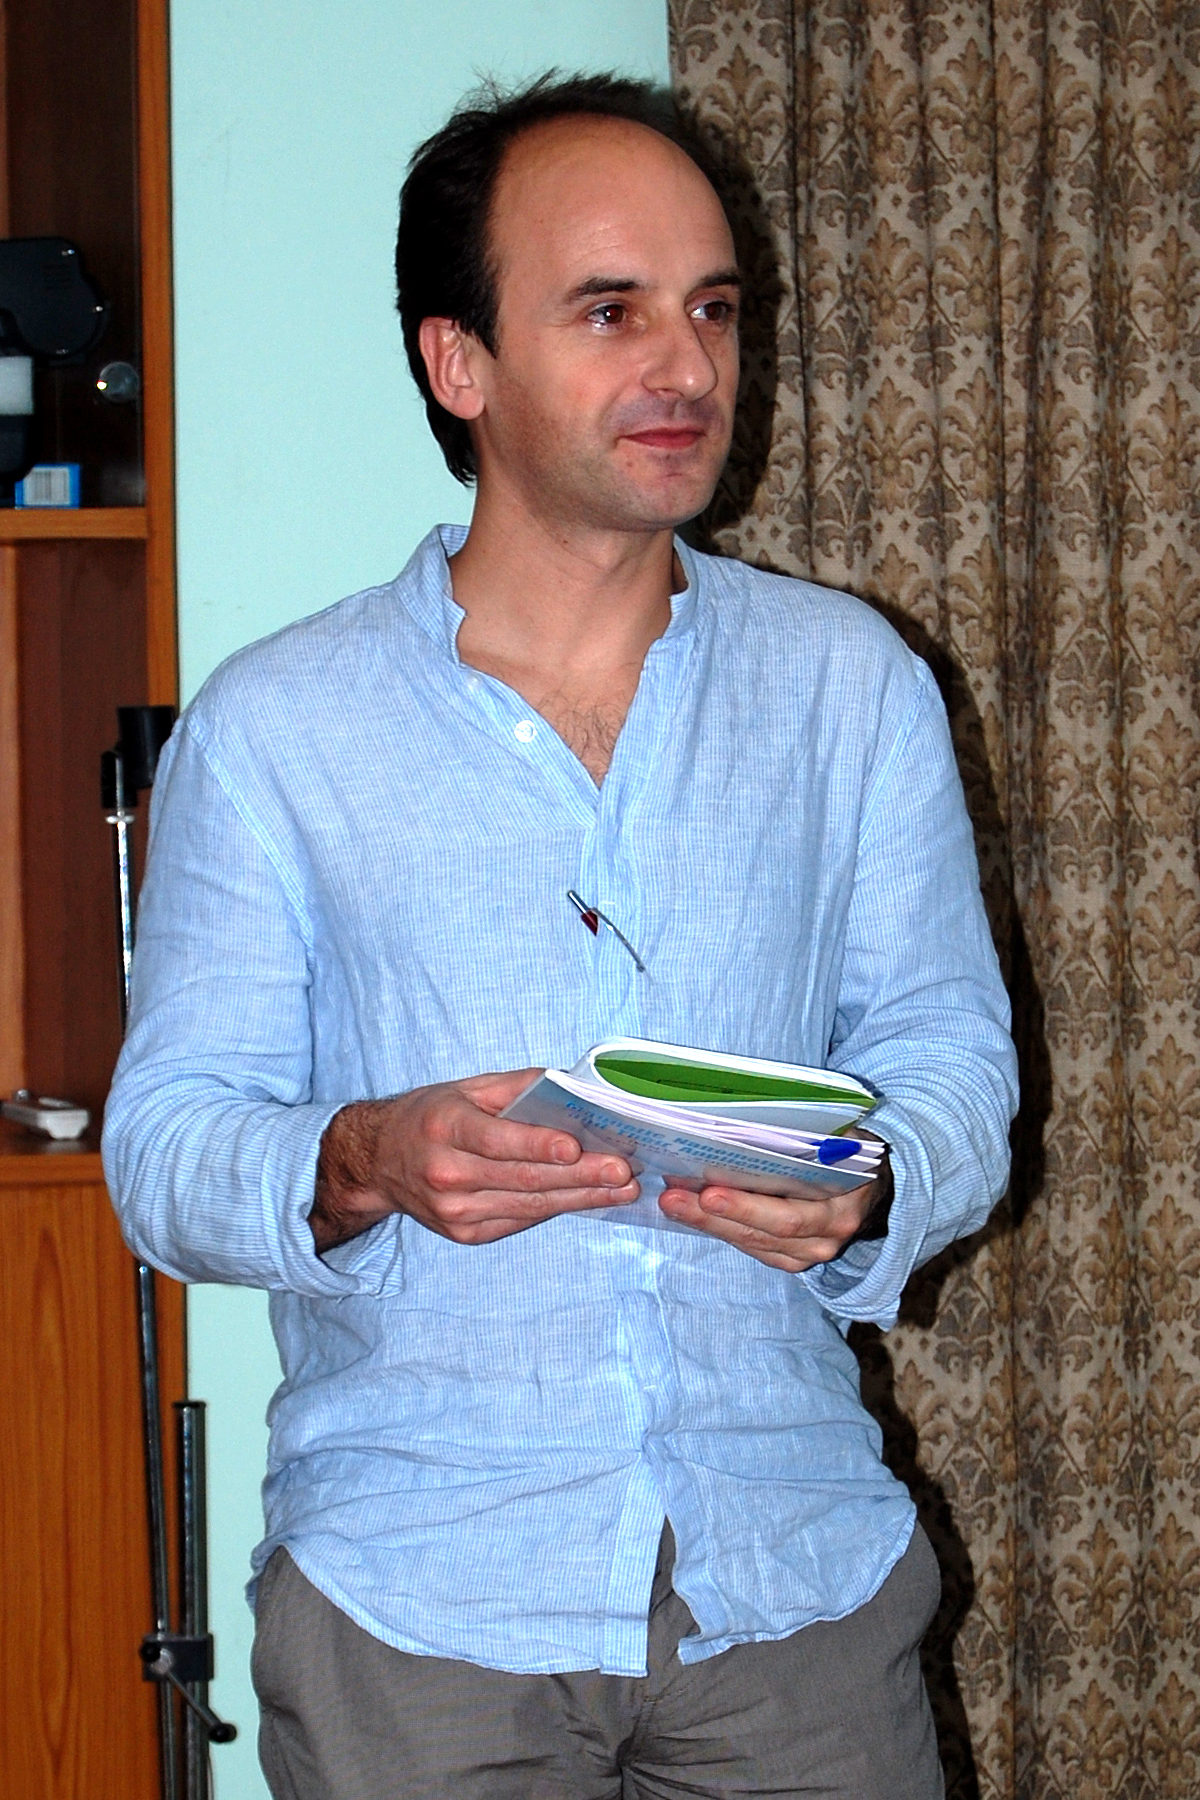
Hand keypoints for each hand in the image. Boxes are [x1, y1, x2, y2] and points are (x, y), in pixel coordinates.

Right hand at [310, 1069, 637, 1251]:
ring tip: (623, 1188)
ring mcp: (455, 1212)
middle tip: (624, 1172)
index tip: (577, 1146)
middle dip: (580, 1176)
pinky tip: (591, 1199)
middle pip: (522, 1178)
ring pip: (529, 1205)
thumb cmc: (431, 1116)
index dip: (538, 1145)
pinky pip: (521, 1220)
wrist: (379, 1162)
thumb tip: (575, 1088)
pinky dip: (558, 1208)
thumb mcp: (467, 1088)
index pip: (497, 1140)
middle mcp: (446, 1175)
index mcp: (445, 1128)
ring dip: (581, 1198)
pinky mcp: (467, 1234)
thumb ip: (520, 1087)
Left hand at [658, 1148, 891, 1273]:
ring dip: (707, 1222)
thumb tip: (745, 1122)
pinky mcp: (792, 1259)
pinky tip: (692, 1212)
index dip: (746, 1206)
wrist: (876, 1190)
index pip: (789, 1215)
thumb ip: (808, 1138)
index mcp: (842, 1207)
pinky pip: (751, 1247)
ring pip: (751, 1242)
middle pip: (762, 1232)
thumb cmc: (851, 1153)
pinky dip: (720, 1229)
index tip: (708, 1190)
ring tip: (672, 1201)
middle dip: (712, 1216)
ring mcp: (809, 1252)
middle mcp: (826, 1237)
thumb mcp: (842, 1140)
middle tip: (671, 1197)